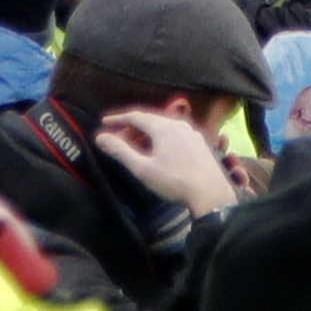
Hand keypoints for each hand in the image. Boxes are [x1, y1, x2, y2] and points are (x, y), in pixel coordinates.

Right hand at [95, 106, 238, 214]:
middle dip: (132, 126)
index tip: (104, 122)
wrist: (210, 194)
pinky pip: (175, 133)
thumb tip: (100, 137)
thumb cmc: (174, 181)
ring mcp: (191, 133)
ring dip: (147, 132)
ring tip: (136, 144)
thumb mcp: (143, 168)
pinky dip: (162, 137)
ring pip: (164, 126)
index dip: (118, 119)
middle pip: (150, 119)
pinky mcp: (200, 143)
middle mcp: (178, 124)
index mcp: (163, 127)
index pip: (135, 116)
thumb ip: (121, 151)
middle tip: (118, 136)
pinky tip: (160, 150)